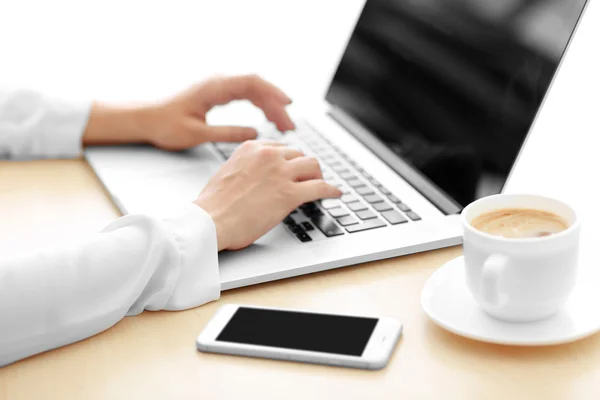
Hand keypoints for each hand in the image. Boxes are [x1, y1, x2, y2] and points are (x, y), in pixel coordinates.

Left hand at [82, 74, 294, 149]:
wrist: (146, 119)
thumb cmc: (165, 125)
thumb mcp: (197, 134)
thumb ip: (227, 133)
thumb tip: (255, 134)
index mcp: (213, 88)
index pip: (251, 84)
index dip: (272, 93)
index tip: (287, 106)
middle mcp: (218, 83)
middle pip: (257, 87)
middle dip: (276, 105)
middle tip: (290, 126)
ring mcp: (219, 87)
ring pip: (254, 91)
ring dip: (271, 106)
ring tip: (284, 126)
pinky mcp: (218, 93)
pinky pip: (246, 95)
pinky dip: (260, 105)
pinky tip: (269, 119)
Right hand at [194, 140, 341, 250]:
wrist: (209, 220)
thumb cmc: (212, 205)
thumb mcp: (227, 173)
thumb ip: (246, 169)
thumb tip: (257, 178)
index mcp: (251, 148)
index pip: (280, 146)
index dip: (289, 158)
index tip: (293, 166)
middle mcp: (268, 155)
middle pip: (298, 154)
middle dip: (303, 167)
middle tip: (307, 177)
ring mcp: (281, 173)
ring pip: (313, 165)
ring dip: (318, 175)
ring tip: (321, 184)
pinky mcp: (290, 194)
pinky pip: (320, 187)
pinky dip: (331, 190)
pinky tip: (334, 194)